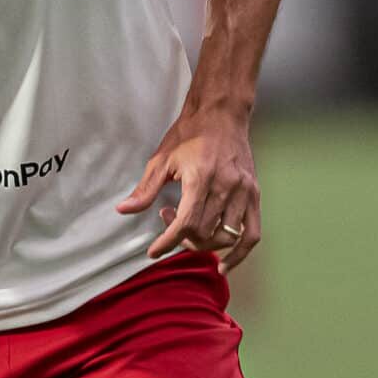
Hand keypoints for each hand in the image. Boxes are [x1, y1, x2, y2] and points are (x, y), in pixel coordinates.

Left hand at [115, 110, 260, 272]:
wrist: (221, 113)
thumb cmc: (189, 133)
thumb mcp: (162, 158)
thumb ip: (145, 188)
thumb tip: (123, 210)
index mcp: (200, 177)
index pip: (185, 223)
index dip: (167, 242)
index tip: (154, 252)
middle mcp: (225, 187)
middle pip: (204, 232)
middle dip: (182, 238)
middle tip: (169, 223)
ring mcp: (243, 192)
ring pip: (225, 236)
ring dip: (204, 243)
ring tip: (190, 230)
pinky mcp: (254, 194)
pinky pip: (252, 234)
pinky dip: (239, 253)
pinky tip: (224, 264)